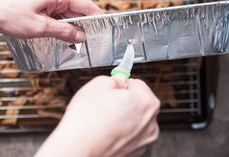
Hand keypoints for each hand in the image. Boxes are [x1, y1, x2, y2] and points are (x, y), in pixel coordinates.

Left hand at [0, 0, 103, 42]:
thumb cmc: (5, 13)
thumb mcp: (39, 28)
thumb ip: (63, 31)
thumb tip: (81, 36)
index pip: (87, 5)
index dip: (98, 19)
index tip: (105, 32)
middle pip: (76, 10)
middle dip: (82, 27)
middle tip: (89, 45)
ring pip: (64, 15)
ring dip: (69, 29)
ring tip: (74, 46)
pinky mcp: (35, 5)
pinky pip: (52, 16)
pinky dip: (57, 27)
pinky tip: (58, 39)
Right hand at [35, 76, 159, 156]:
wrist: (78, 149)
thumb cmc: (87, 120)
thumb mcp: (98, 84)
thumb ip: (114, 79)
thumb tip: (118, 81)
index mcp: (146, 102)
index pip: (137, 84)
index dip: (121, 84)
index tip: (112, 87)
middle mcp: (150, 123)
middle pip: (138, 103)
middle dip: (123, 101)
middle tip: (104, 102)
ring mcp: (143, 140)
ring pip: (133, 121)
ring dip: (121, 117)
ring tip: (101, 118)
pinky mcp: (134, 152)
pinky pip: (128, 135)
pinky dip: (118, 132)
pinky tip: (103, 131)